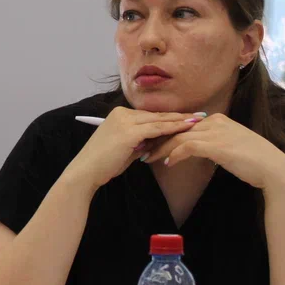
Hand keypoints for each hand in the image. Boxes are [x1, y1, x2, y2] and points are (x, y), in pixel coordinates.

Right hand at [65, 107, 204, 190]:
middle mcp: (122, 114)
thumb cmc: (103, 164)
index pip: (150, 116)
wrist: (86, 171)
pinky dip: (173, 128)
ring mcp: (125, 121)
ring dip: (180, 120)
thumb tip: (154, 142)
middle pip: (156, 115)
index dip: (169, 117)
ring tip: (198, 120)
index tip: (186, 117)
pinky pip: (156, 129)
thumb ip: (139, 142)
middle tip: (199, 115)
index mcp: (119, 115)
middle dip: (179, 116)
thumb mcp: (124, 149)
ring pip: (158, 120)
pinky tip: (186, 128)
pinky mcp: (129, 132)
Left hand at [146, 113, 284, 190]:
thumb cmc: (252, 162)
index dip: (165, 134)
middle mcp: (214, 121)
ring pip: (179, 137)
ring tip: (147, 158)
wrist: (271, 168)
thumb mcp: (228, 148)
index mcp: (216, 120)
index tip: (150, 142)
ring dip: (160, 148)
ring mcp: (215, 131)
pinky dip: (174, 154)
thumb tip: (194, 150)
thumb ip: (211, 144)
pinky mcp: (215, 144)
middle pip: (178, 129)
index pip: (183, 125)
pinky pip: (187, 147)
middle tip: (141, 148)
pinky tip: (167, 163)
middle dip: (157, 139)